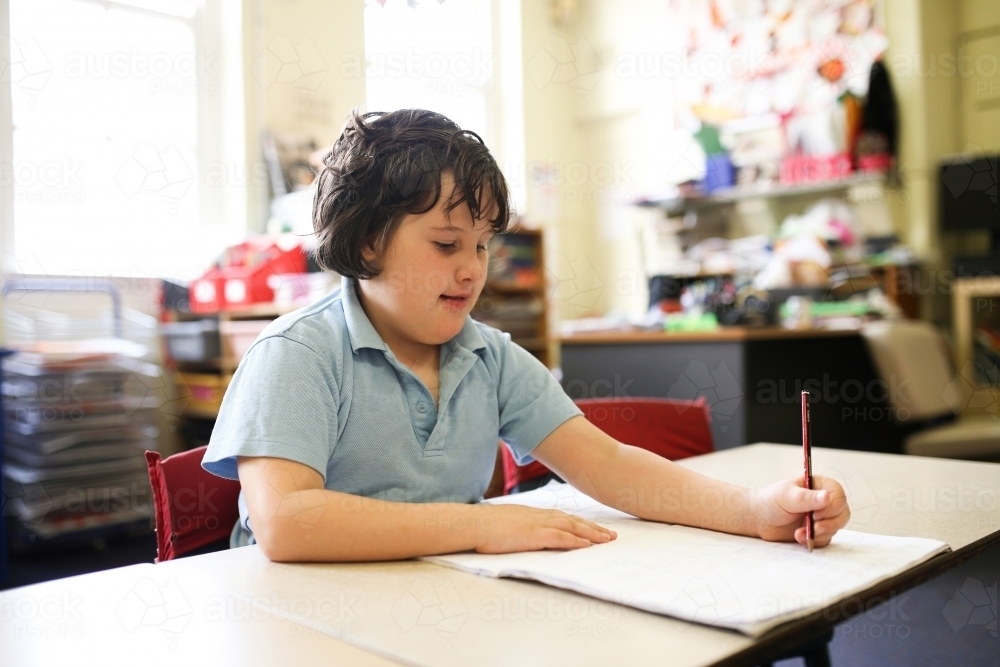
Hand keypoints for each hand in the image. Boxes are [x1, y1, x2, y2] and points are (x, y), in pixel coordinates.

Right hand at [474, 504, 616, 553]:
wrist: (472, 523)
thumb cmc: (483, 525)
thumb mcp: (504, 523)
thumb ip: (517, 526)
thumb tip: (519, 532)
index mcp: (532, 513)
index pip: (561, 517)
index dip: (579, 522)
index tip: (592, 527)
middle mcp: (538, 515)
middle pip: (572, 520)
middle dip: (592, 527)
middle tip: (610, 535)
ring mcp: (536, 524)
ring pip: (571, 527)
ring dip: (590, 533)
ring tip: (606, 540)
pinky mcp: (533, 535)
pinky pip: (559, 537)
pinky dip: (574, 540)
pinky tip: (587, 544)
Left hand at [751, 475, 849, 547]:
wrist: (759, 519)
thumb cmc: (771, 501)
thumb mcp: (787, 496)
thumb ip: (807, 498)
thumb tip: (827, 497)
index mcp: (818, 486)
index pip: (838, 495)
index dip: (832, 506)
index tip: (816, 514)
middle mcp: (824, 501)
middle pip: (843, 513)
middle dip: (830, 523)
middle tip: (815, 527)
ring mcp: (822, 517)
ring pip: (836, 528)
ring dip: (820, 533)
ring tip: (799, 533)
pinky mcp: (817, 532)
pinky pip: (825, 539)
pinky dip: (814, 540)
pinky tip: (799, 537)